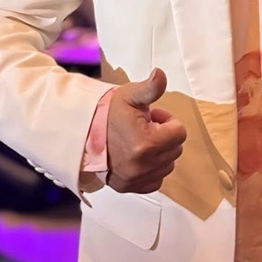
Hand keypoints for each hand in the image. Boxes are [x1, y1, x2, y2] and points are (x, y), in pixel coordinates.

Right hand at [106, 68, 186, 193]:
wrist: (81, 135)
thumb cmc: (108, 113)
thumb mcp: (129, 96)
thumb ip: (150, 87)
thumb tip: (161, 73)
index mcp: (146, 143)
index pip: (180, 133)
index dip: (167, 121)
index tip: (150, 118)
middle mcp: (143, 166)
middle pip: (175, 149)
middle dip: (163, 136)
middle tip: (143, 128)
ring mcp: (136, 179)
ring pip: (167, 165)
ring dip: (159, 153)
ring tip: (139, 141)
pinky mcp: (130, 188)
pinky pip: (156, 181)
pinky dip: (151, 169)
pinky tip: (137, 157)